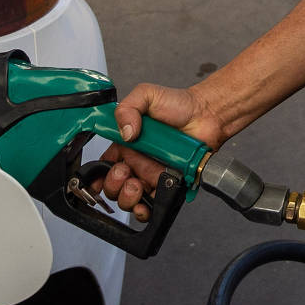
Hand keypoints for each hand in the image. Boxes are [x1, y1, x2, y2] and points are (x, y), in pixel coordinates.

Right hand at [98, 83, 221, 220]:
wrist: (207, 115)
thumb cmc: (179, 105)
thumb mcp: (146, 95)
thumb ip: (127, 108)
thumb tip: (124, 133)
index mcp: (126, 144)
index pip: (104, 165)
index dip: (97, 175)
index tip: (97, 177)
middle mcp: (137, 161)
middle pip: (113, 186)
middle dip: (113, 186)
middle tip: (124, 173)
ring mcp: (151, 174)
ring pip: (130, 199)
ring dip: (127, 197)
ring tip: (136, 184)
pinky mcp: (167, 184)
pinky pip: (153, 204)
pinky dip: (146, 209)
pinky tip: (145, 202)